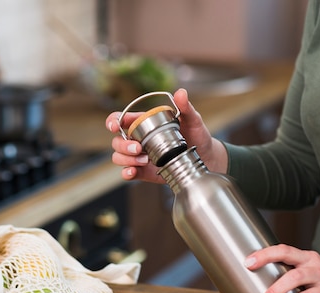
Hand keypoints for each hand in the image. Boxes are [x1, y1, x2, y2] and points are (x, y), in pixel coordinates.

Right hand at [105, 88, 227, 182]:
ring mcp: (140, 156)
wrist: (205, 158)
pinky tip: (133, 171)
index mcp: (145, 124)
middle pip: (117, 141)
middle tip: (139, 148)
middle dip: (123, 145)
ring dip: (126, 159)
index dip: (113, 121)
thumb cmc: (197, 135)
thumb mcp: (193, 121)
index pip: (122, 119)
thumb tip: (181, 93)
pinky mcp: (144, 171)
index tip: (115, 125)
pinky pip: (128, 173)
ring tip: (145, 160)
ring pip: (119, 157)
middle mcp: (139, 139)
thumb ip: (186, 107)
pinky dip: (127, 173)